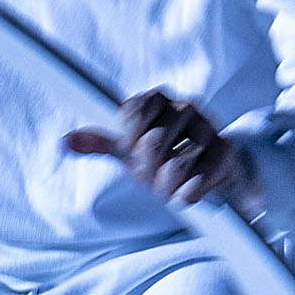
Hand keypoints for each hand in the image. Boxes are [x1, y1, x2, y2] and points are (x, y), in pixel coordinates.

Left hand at [63, 89, 254, 208]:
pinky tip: (187, 194)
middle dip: (148, 170)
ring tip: (170, 187)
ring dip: (168, 186)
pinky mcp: (226, 150)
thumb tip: (68, 141)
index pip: (132, 113)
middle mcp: (185, 106)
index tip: (133, 152)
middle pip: (152, 143)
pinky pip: (202, 175)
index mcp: (157, 100)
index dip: (129, 141)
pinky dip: (189, 193)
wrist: (211, 171)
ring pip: (176, 164)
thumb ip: (102, 143)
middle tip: (154, 175)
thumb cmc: (166, 157)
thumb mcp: (130, 150)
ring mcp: (209, 126)